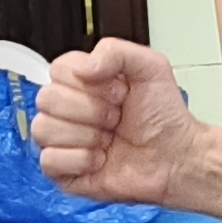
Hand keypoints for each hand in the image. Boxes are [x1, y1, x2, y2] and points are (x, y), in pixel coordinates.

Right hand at [34, 38, 195, 206]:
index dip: (90, 83)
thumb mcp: (150, 67)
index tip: (119, 92)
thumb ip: (115, 51)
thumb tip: (85, 67)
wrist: (177, 157)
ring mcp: (62, 141)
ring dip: (87, 136)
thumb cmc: (163, 117)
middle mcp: (67, 110)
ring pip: (44, 129)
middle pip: (47, 99)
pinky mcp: (63, 172)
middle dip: (91, 110)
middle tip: (116, 118)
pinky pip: (49, 160)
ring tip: (109, 139)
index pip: (57, 69)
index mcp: (81, 83)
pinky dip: (81, 160)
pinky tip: (101, 160)